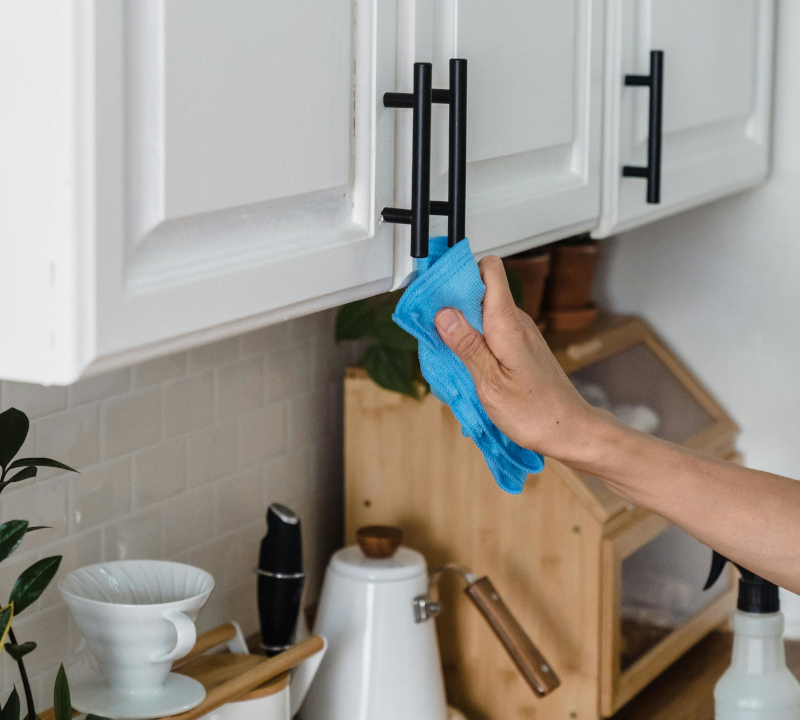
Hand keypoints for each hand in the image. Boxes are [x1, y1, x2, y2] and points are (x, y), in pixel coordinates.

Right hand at [434, 256, 606, 462]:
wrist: (569, 430)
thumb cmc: (534, 412)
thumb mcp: (490, 382)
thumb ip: (467, 345)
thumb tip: (443, 313)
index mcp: (507, 323)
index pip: (489, 270)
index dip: (462, 272)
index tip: (436, 288)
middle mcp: (516, 321)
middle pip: (482, 289)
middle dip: (454, 301)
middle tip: (432, 327)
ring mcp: (520, 333)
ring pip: (484, 311)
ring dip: (463, 324)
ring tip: (446, 349)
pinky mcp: (521, 347)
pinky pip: (492, 330)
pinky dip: (475, 339)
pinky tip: (467, 362)